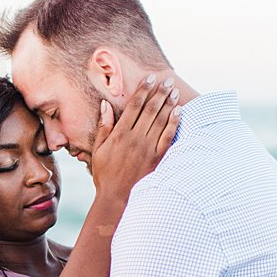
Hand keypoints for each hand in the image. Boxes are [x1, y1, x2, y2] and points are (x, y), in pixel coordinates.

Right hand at [90, 74, 180, 199]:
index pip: (134, 106)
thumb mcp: (98, 150)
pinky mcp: (157, 158)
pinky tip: (179, 112)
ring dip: (168, 104)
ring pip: (160, 120)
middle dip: (159, 93)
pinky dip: (174, 123)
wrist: (116, 198)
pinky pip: (168, 137)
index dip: (143, 90)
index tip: (149, 78)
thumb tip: (105, 105)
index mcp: (120, 135)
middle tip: (167, 80)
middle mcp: (135, 138)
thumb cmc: (104, 174)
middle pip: (150, 110)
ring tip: (174, 91)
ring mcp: (148, 148)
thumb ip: (104, 126)